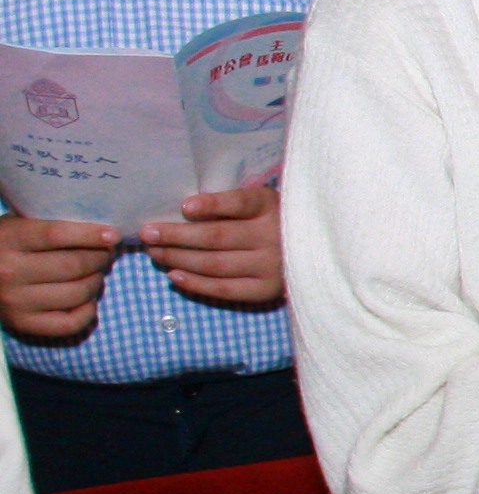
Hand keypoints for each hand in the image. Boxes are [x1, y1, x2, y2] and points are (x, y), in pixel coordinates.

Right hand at [0, 214, 115, 340]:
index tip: (113, 235)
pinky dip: (88, 311)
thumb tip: (103, 231)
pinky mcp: (22, 324)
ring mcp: (14, 301)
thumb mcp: (21, 224)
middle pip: (74, 265)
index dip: (90, 235)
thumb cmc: (8, 244)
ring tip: (94, 273)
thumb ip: (52, 223)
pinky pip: (71, 323)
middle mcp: (8, 272)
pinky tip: (86, 298)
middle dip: (100, 258)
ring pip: (77, 293)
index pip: (55, 235)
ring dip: (96, 282)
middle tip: (105, 253)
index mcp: (8, 240)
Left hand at [141, 185, 284, 307]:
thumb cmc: (275, 221)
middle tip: (148, 233)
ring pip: (216, 264)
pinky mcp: (266, 290)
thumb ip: (231, 204)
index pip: (241, 203)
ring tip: (154, 252)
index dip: (213, 204)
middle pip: (218, 236)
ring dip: (179, 258)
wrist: (315, 253)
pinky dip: (196, 283)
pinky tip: (174, 274)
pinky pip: (224, 289)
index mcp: (271, 208)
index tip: (185, 207)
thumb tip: (184, 211)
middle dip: (177, 235)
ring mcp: (271, 266)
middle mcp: (273, 237)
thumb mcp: (261, 203)